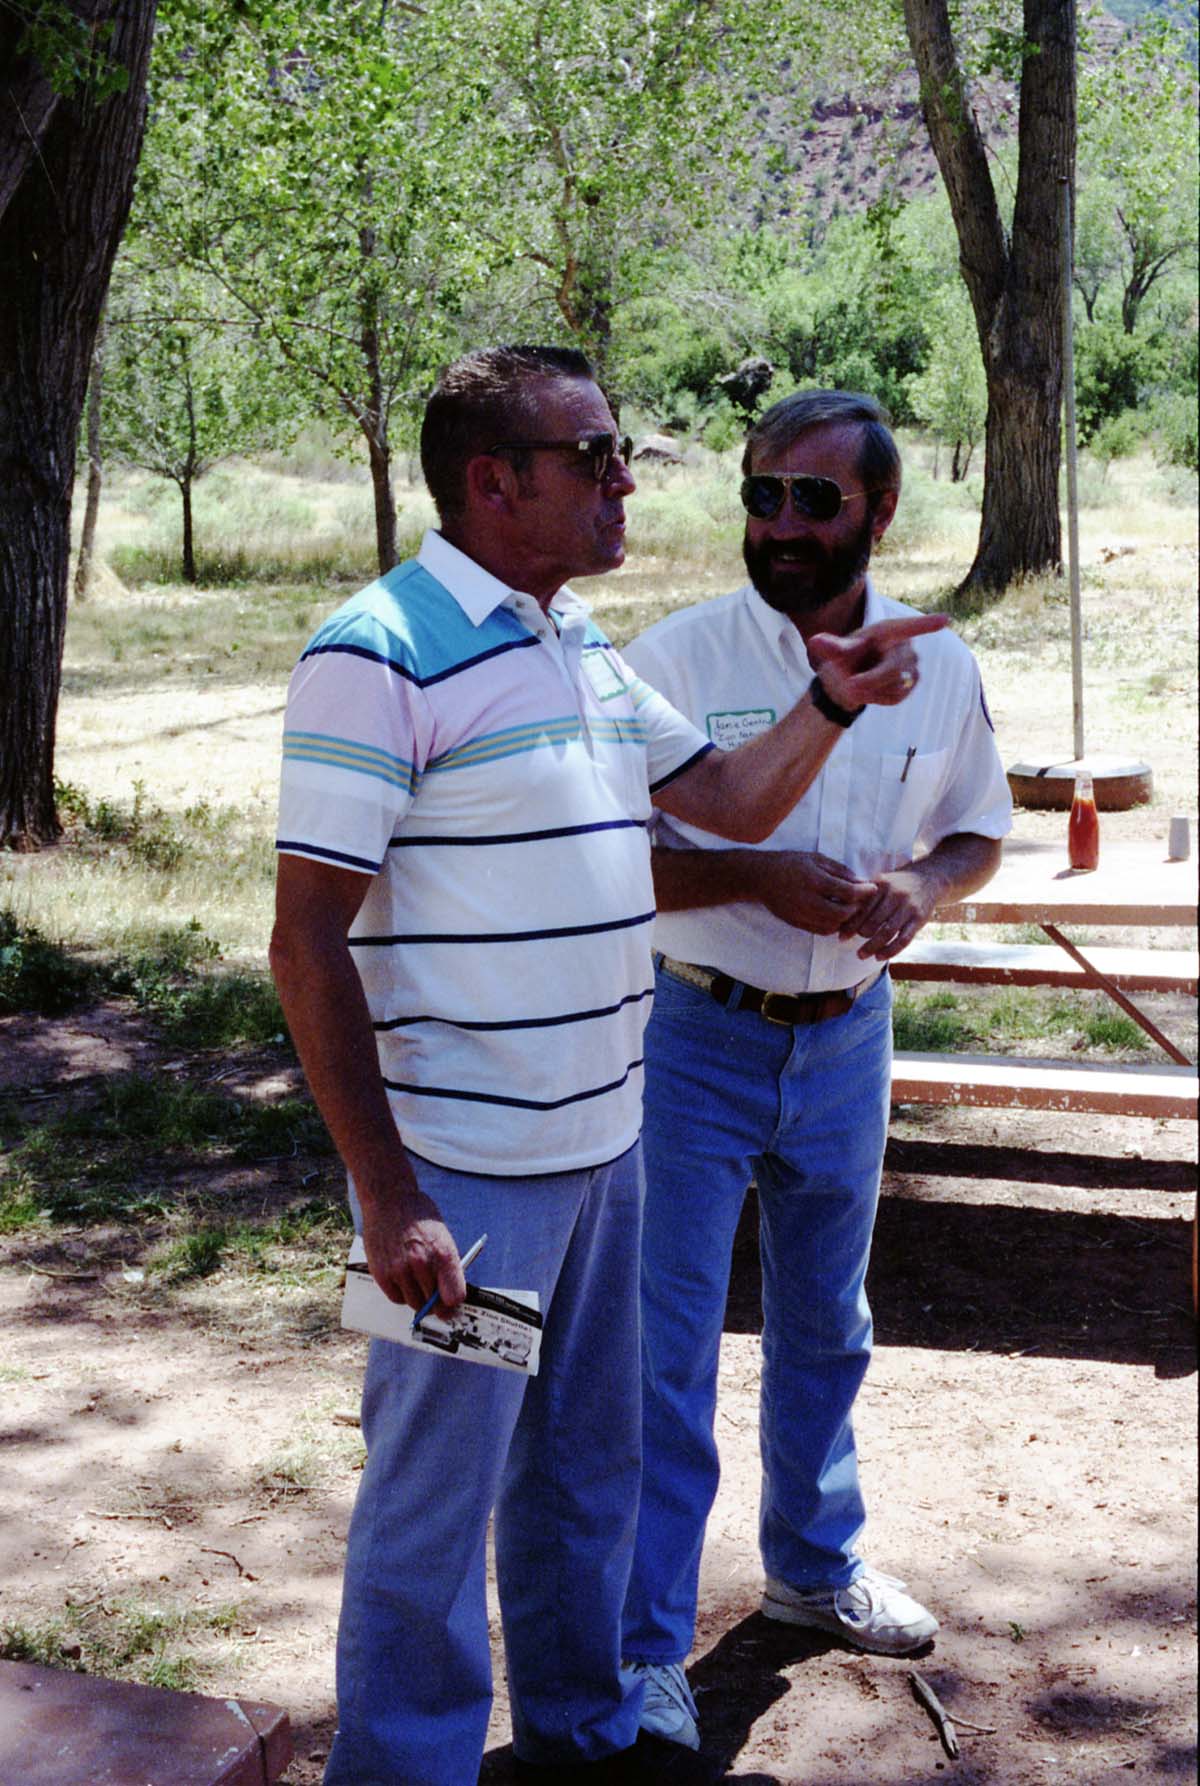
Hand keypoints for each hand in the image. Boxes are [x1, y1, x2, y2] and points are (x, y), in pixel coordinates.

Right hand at [359, 1184, 468, 1313]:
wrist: (389, 1200)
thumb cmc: (419, 1218)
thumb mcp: (443, 1237)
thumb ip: (447, 1266)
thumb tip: (451, 1296)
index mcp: (444, 1254)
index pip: (455, 1296)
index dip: (454, 1304)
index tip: (452, 1305)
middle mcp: (422, 1264)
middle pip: (434, 1304)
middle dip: (437, 1305)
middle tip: (435, 1300)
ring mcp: (400, 1270)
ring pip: (414, 1304)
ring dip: (418, 1299)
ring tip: (417, 1284)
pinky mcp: (382, 1273)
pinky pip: (396, 1298)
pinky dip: (401, 1294)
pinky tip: (403, 1280)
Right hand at [749, 851, 875, 933]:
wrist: (762, 877)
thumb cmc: (791, 863)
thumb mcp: (816, 858)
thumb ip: (839, 870)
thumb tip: (861, 882)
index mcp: (814, 880)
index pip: (847, 891)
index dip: (864, 892)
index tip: (872, 888)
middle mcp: (807, 899)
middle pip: (842, 913)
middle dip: (856, 909)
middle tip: (861, 901)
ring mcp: (801, 913)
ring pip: (832, 925)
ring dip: (845, 919)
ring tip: (849, 909)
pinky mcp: (796, 922)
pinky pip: (821, 930)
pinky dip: (832, 925)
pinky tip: (835, 916)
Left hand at [808, 613, 946, 710]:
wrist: (848, 681)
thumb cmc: (843, 659)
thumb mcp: (834, 653)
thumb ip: (831, 648)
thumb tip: (815, 642)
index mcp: (886, 631)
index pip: (907, 627)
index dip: (925, 624)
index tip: (946, 619)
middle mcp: (904, 645)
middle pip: (896, 668)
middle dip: (871, 680)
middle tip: (850, 685)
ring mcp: (912, 664)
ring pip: (897, 684)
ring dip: (874, 691)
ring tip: (860, 684)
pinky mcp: (913, 682)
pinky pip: (898, 696)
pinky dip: (880, 699)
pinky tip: (872, 692)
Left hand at [841, 865, 936, 960]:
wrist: (929, 878)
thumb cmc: (898, 884)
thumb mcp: (881, 882)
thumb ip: (865, 896)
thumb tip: (841, 915)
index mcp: (882, 885)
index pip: (862, 908)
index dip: (850, 924)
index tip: (840, 936)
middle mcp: (896, 895)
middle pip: (873, 921)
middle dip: (859, 935)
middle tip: (848, 944)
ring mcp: (909, 907)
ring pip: (887, 932)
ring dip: (872, 946)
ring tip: (861, 955)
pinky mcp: (920, 919)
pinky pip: (904, 939)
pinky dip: (890, 951)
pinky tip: (879, 957)